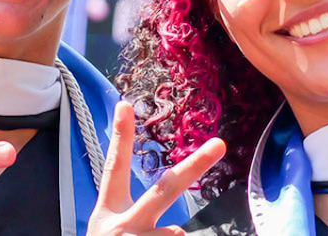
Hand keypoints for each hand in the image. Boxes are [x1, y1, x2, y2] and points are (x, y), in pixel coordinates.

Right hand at [88, 101, 225, 235]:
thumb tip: (180, 232)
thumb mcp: (107, 232)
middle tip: (220, 144)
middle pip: (165, 189)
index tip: (125, 104)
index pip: (114, 168)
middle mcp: (124, 225)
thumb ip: (137, 222)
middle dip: (194, 166)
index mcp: (109, 212)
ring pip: (175, 235)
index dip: (120, 137)